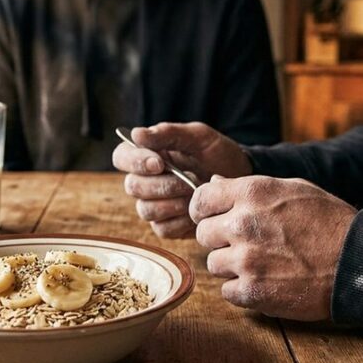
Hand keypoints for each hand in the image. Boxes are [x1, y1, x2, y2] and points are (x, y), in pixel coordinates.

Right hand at [112, 122, 251, 238]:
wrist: (240, 177)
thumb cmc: (218, 153)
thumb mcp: (199, 137)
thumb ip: (169, 134)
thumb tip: (135, 134)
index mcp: (147, 154)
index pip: (122, 157)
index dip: (135, 162)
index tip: (159, 163)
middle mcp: (145, 181)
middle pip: (133, 187)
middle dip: (162, 184)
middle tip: (190, 180)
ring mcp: (155, 205)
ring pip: (146, 210)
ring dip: (172, 202)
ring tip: (196, 193)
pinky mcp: (168, 226)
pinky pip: (163, 228)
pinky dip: (181, 220)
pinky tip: (197, 210)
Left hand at [190, 175, 356, 319]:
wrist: (356, 262)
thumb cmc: (329, 222)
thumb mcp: (292, 189)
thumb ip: (249, 188)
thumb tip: (213, 183)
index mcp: (251, 193)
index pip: (200, 199)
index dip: (205, 210)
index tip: (214, 218)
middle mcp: (242, 223)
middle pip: (203, 234)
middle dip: (220, 239)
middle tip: (247, 243)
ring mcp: (245, 259)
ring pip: (213, 264)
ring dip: (232, 266)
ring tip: (263, 263)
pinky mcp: (252, 291)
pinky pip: (227, 291)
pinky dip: (243, 290)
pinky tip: (267, 281)